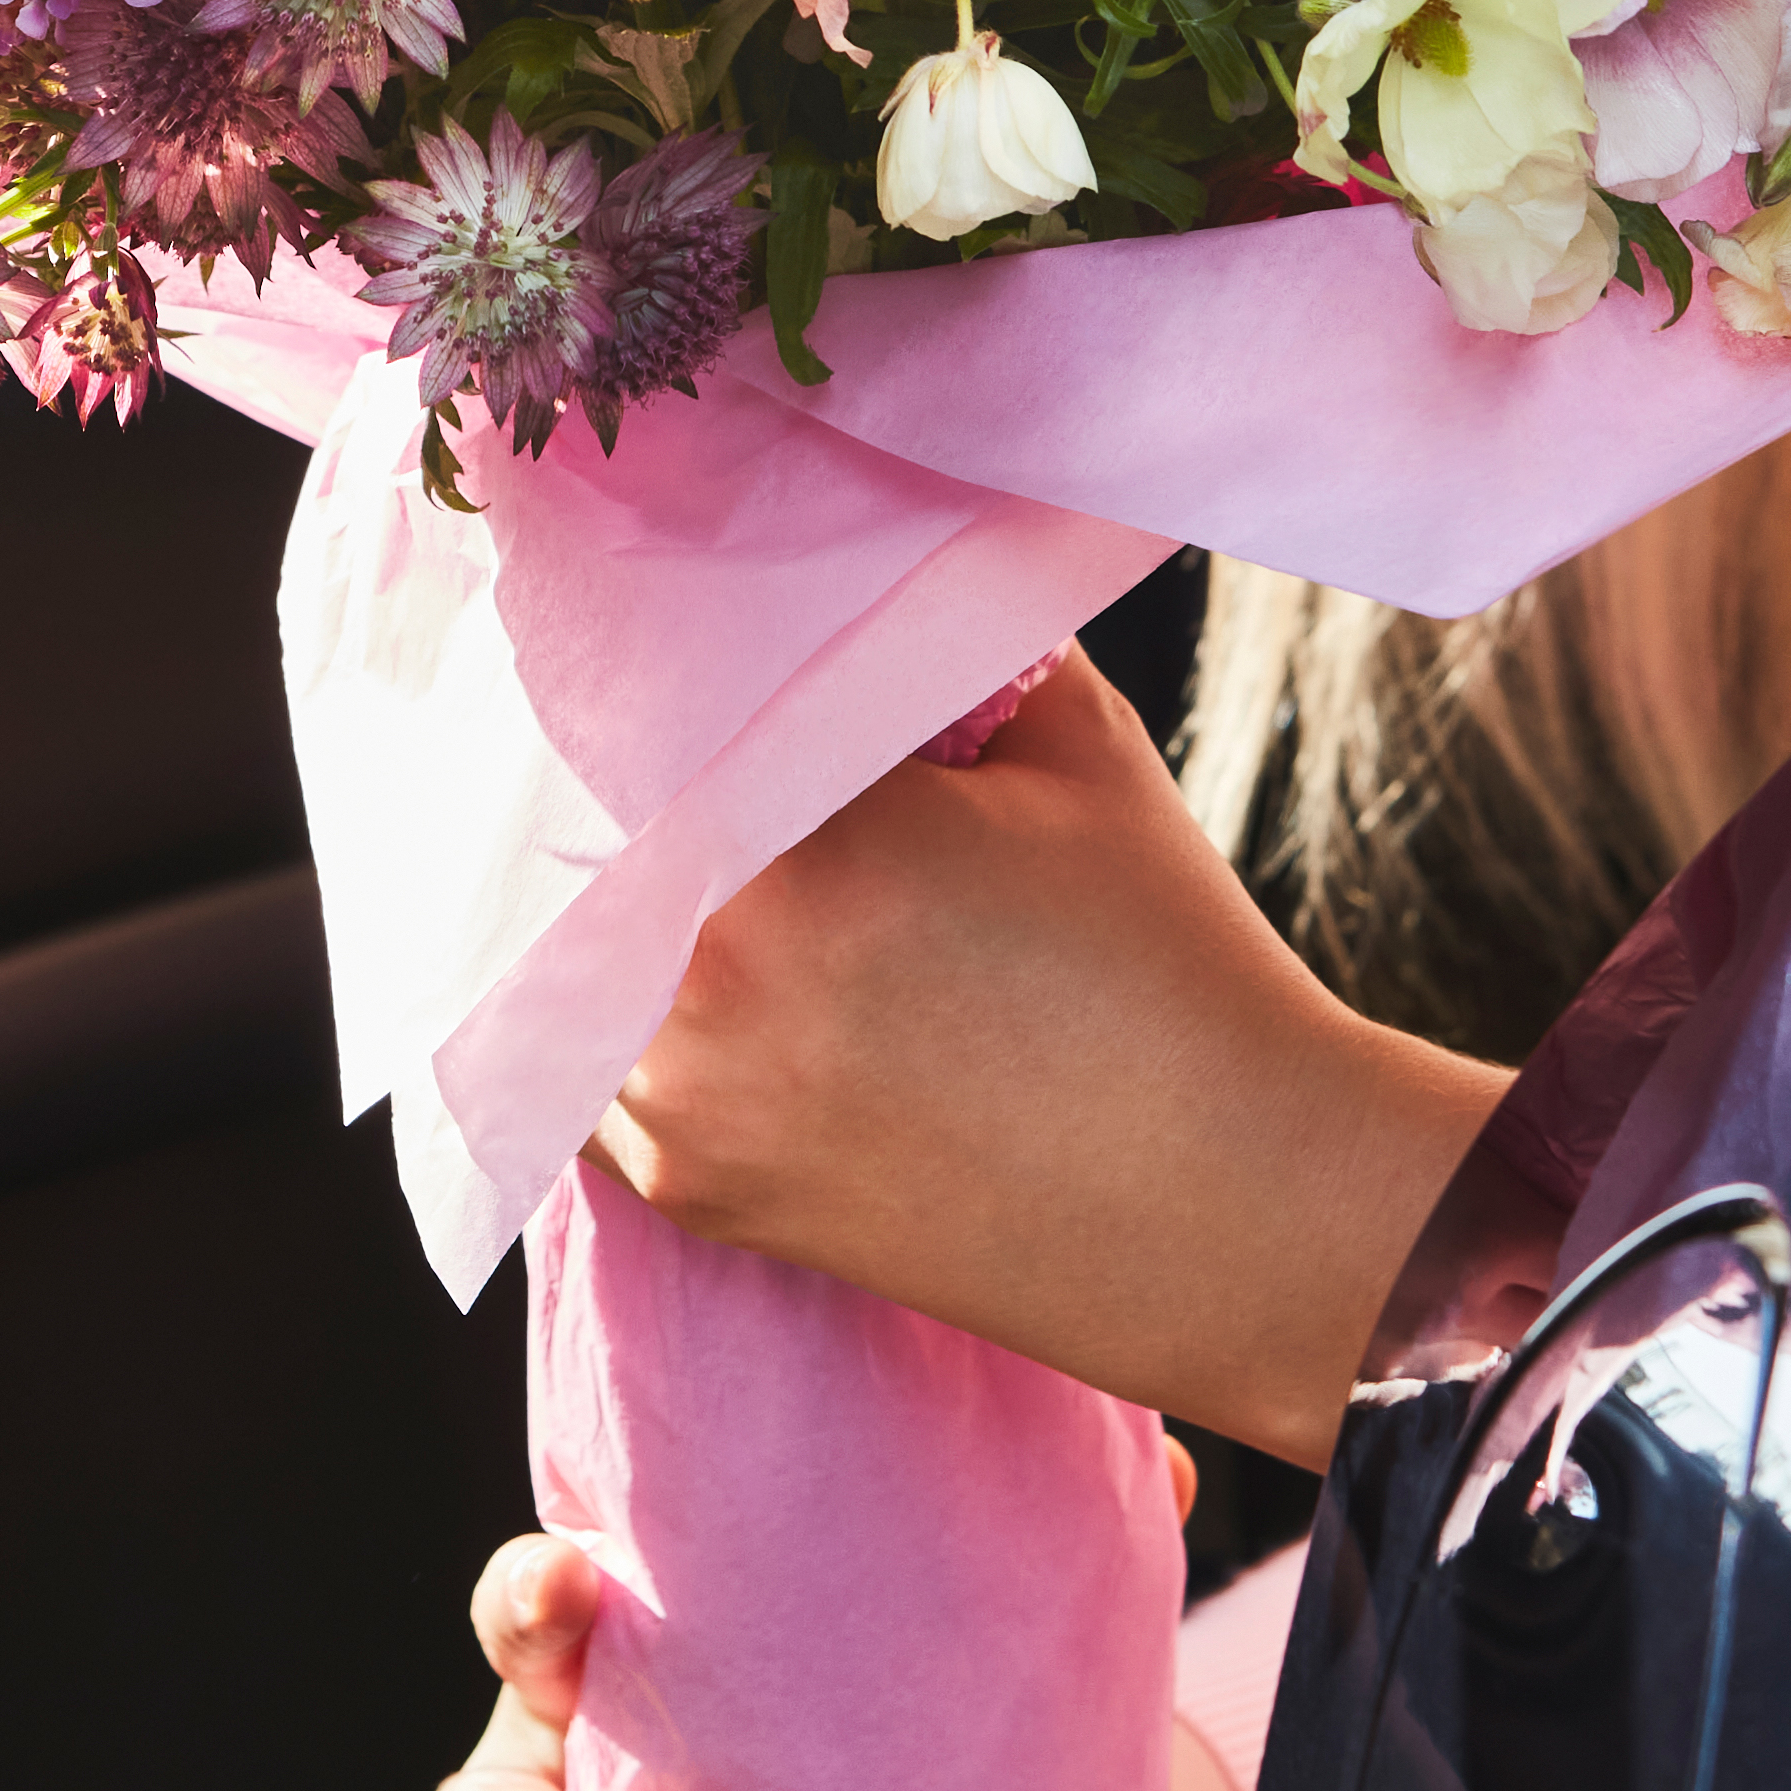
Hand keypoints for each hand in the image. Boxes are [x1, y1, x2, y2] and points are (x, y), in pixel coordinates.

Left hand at [591, 652, 1514, 1458]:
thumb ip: (937, 652)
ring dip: (577, 897)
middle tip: (601, 709)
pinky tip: (644, 952)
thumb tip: (848, 576)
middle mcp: (713, 987)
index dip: (644, 652)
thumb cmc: (1171, 968)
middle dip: (590, 769)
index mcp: (803, 854)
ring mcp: (689, 1104)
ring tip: (612, 830)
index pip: (652, 704)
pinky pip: (584, 1070)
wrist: (1238, 1214)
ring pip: (552, 960)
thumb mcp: (1073, 752)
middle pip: (571, 833)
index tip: (645, 616)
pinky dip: (598, 1004)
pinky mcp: (696, 1189)